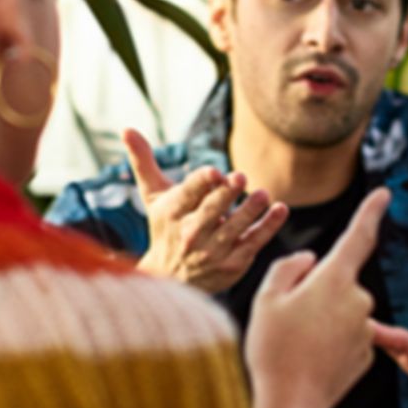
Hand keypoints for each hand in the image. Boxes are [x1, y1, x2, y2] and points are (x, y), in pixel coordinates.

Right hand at [125, 127, 287, 292]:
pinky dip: (268, 227)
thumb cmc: (165, 226)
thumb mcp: (153, 194)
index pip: (187, 194)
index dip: (201, 183)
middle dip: (226, 194)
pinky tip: (280, 210)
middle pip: (211, 211)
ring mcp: (212, 251)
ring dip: (250, 210)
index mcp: (171, 213)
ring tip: (263, 194)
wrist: (171, 278)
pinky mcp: (232, 264)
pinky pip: (253, 242)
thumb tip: (126, 129)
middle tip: (240, 177)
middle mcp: (190, 234)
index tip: (213, 172)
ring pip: (234, 228)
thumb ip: (143, 161)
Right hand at [246, 188, 390, 407]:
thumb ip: (289, 267)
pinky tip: (308, 360)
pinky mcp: (366, 355)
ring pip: (340, 311)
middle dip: (316, 292)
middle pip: (338, 282)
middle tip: (285, 319)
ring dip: (320, 319)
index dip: (371, 212)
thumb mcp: (267, 298)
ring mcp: (365, 329)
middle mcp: (359, 300)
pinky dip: (328, 343)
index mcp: (335, 279)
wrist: (291, 405)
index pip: (358, 237)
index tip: (384, 193)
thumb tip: (310, 260)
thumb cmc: (273, 348)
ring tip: (293, 345)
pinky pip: (345, 336)